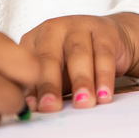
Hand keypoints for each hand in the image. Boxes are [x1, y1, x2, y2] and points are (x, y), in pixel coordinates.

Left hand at [19, 13, 138, 112]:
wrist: (111, 40)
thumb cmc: (75, 64)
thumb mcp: (57, 76)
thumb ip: (44, 90)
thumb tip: (29, 111)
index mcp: (33, 40)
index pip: (27, 64)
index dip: (29, 87)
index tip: (32, 110)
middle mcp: (52, 29)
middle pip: (48, 57)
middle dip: (49, 85)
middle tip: (50, 110)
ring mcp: (78, 25)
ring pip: (77, 54)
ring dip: (81, 82)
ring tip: (84, 105)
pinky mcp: (104, 29)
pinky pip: (103, 54)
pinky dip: (104, 76)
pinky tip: (106, 96)